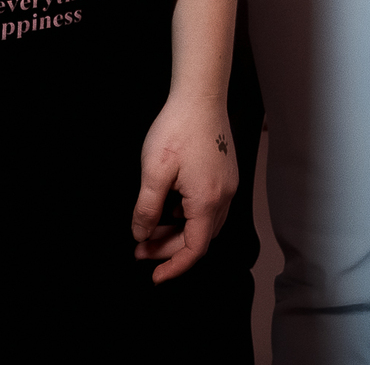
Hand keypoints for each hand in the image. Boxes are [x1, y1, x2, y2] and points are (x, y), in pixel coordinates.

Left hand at [132, 92, 236, 281]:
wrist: (200, 94)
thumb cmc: (178, 128)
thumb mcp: (153, 171)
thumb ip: (146, 209)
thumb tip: (141, 234)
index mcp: (207, 200)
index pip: (195, 249)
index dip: (174, 266)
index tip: (154, 275)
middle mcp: (224, 196)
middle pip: (200, 238)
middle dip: (169, 248)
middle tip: (140, 247)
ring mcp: (228, 184)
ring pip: (206, 223)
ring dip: (179, 232)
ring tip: (151, 228)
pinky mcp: (226, 173)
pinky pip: (210, 207)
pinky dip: (189, 216)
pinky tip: (171, 207)